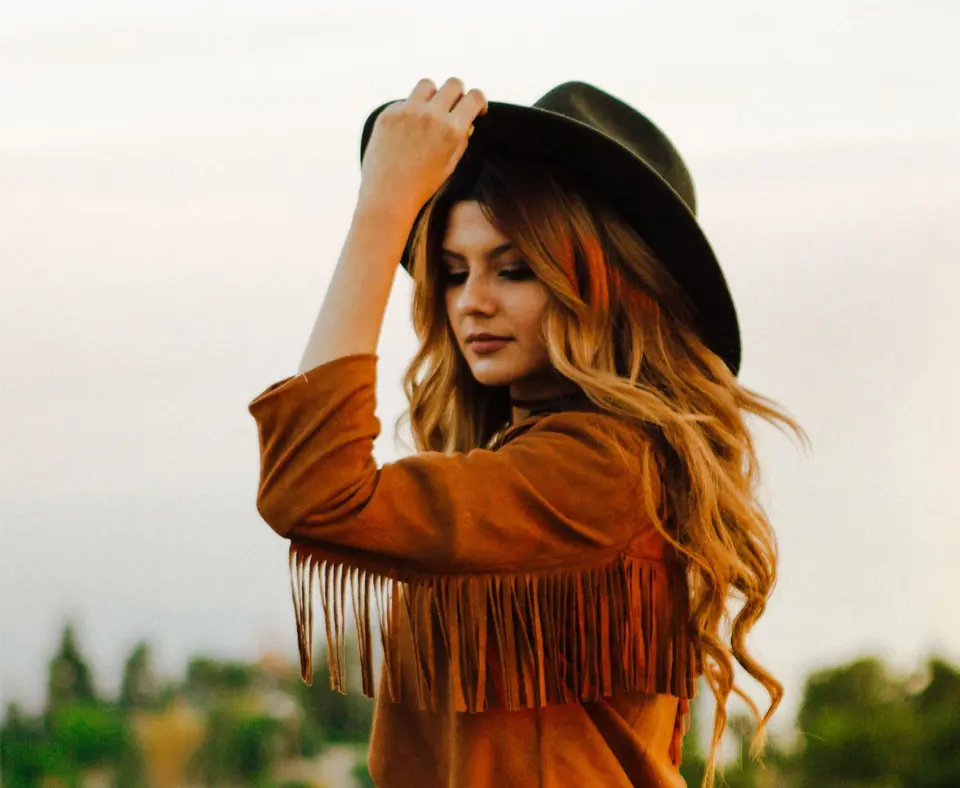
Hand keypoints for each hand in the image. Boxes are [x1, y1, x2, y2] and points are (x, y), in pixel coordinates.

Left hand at [358, 77, 487, 216]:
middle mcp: (431, 115)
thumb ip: (461, 139)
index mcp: (452, 130)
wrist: (388, 196)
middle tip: (454, 107)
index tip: (476, 109)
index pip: (474, 97)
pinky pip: (405, 101)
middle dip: (458, 94)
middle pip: (453, 83)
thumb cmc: (422, 186)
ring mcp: (407, 112)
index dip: (479, 101)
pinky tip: (406, 132)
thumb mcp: (451, 164)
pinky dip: (410, 111)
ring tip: (430, 112)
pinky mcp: (388, 114)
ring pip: (427, 85)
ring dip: (433, 95)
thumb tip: (465, 120)